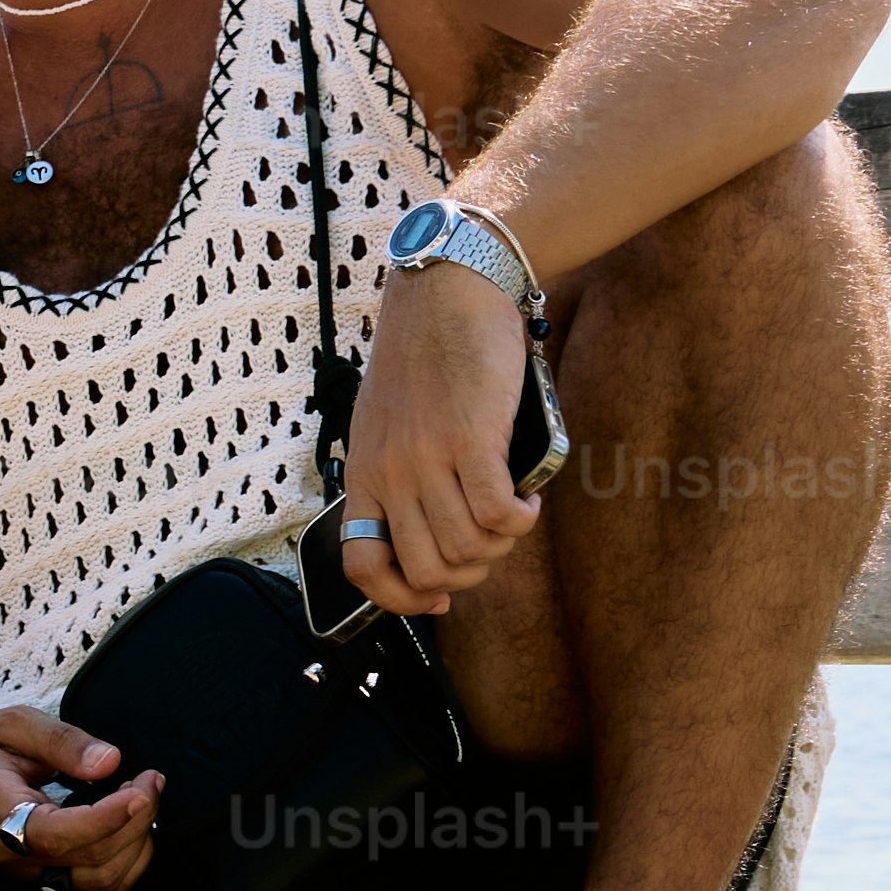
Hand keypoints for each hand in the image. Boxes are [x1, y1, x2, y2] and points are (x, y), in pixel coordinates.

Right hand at [0, 706, 166, 890]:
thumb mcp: (14, 724)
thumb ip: (62, 740)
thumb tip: (111, 761)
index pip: (56, 833)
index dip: (107, 818)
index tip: (141, 790)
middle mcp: (8, 854)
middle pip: (89, 859)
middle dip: (136, 820)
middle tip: (150, 780)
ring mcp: (25, 873)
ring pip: (100, 882)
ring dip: (136, 844)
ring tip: (141, 801)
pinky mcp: (42, 880)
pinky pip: (97, 886)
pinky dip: (127, 860)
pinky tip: (130, 826)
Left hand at [335, 264, 543, 616]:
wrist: (448, 291)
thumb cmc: (426, 359)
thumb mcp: (387, 426)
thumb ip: (399, 479)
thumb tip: (428, 540)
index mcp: (363, 473)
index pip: (361, 567)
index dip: (401, 599)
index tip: (438, 598)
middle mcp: (389, 474)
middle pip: (428, 572)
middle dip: (469, 575)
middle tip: (492, 545)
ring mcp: (428, 460)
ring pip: (468, 551)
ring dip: (502, 546)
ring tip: (513, 515)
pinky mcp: (471, 441)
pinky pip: (499, 516)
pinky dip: (521, 520)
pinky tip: (528, 501)